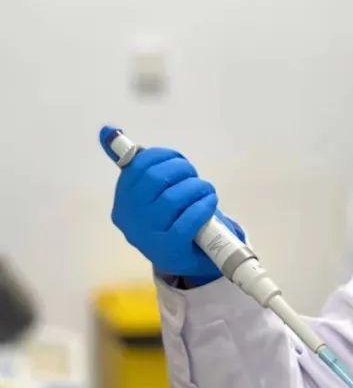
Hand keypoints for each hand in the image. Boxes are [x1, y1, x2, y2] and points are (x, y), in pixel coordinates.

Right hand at [100, 127, 244, 279]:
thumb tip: (107, 130)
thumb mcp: (150, 191)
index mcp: (123, 200)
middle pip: (155, 179)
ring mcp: (147, 236)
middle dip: (181, 170)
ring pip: (173, 198)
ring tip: (206, 191)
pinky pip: (188, 220)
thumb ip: (132, 163)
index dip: (164, 156)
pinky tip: (209, 203)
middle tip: (193, 176)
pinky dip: (204, 206)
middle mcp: (130, 218)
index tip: (179, 161)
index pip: (139, 165)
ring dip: (197, 188)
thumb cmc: (170, 216)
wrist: (186, 257)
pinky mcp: (169, 249)